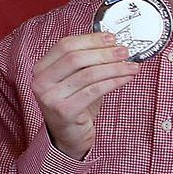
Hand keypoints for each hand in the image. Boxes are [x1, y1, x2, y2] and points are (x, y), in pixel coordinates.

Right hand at [30, 31, 137, 159]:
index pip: (65, 45)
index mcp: (41, 68)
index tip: (112, 38)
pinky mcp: (64, 111)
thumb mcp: (76, 78)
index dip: (91, 39)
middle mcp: (41, 82)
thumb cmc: (75, 103)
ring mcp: (50, 97)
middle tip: (125, 51)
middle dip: (104, 53)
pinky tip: (126, 78)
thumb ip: (86, 60)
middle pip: (75, 58)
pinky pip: (94, 91)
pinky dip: (114, 82)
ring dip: (114, 68)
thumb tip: (112, 42)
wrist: (69, 134)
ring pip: (87, 74)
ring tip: (131, 66)